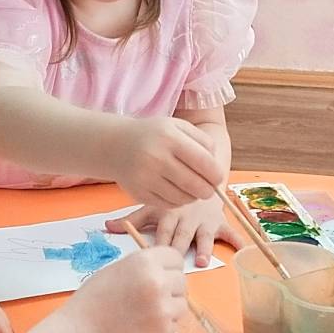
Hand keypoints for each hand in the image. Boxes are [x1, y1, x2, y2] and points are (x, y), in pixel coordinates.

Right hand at [65, 245, 185, 332]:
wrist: (83, 331)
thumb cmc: (94, 300)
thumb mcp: (118, 269)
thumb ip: (144, 267)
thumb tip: (164, 271)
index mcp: (144, 262)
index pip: (175, 257)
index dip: (167, 267)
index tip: (160, 274)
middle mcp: (157, 282)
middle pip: (181, 280)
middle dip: (170, 287)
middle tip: (150, 296)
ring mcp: (163, 308)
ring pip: (181, 303)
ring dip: (169, 307)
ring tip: (146, 311)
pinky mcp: (164, 330)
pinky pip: (174, 323)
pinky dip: (163, 325)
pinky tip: (143, 324)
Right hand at [107, 115, 223, 207]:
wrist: (116, 144)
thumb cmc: (155, 135)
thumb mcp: (179, 127)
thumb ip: (203, 141)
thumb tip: (216, 168)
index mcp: (170, 138)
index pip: (204, 162)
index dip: (216, 174)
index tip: (217, 177)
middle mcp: (156, 157)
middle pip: (195, 185)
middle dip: (208, 190)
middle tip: (208, 188)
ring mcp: (146, 177)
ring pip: (184, 198)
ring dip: (193, 196)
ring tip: (190, 187)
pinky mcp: (139, 193)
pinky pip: (169, 205)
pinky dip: (178, 201)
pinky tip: (175, 190)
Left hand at [107, 198, 243, 267]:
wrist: (198, 173)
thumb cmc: (171, 198)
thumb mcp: (152, 205)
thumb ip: (131, 219)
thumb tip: (106, 226)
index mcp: (169, 214)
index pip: (162, 231)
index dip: (158, 243)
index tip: (153, 259)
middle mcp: (187, 217)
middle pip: (181, 236)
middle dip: (179, 249)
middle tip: (175, 267)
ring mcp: (205, 220)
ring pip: (204, 235)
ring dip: (204, 247)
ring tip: (203, 260)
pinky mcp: (220, 222)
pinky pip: (231, 232)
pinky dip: (237, 240)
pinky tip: (243, 250)